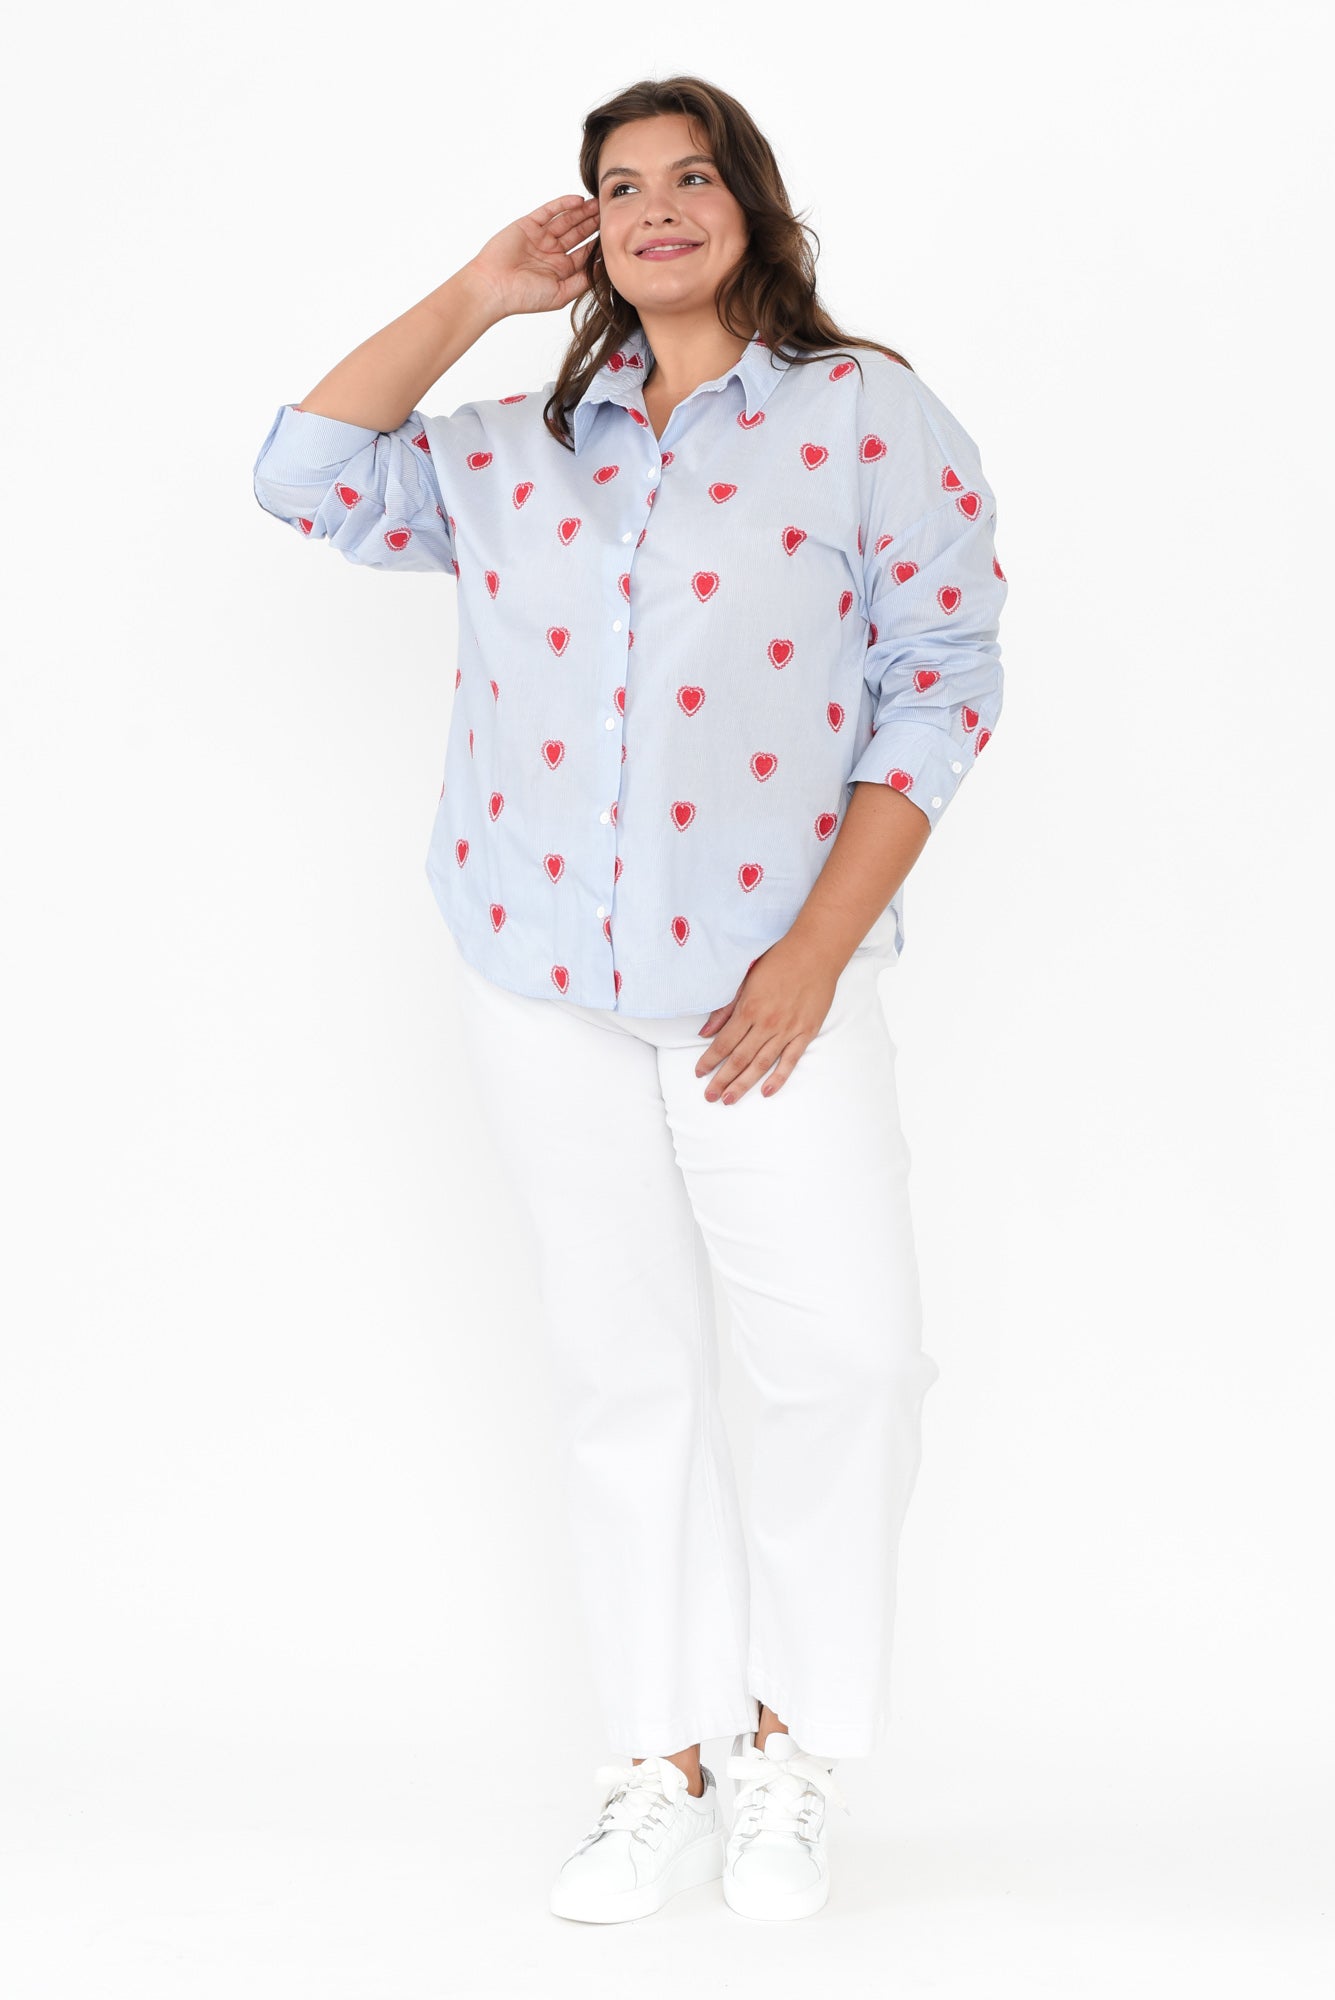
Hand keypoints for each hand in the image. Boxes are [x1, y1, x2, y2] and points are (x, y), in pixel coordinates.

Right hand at [464, 195, 599, 319]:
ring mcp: (540, 237)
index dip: (599, 244)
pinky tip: (579, 201)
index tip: (614, 236)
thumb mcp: (561, 294)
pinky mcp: (528, 224)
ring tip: (598, 203)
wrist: (494, 287)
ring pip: (566, 220)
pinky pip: (549, 211)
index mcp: (560, 270)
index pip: (584, 253)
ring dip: (582, 212)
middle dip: (593, 223)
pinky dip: (563, 204)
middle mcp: (551, 252)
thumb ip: (582, 282)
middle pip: (578, 234)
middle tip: (610, 213)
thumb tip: (604, 270)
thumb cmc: (524, 296)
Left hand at [694, 938, 840, 1105]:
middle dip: (722, 1080)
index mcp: (749, 1008)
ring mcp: (788, 1029)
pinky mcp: (806, 1032)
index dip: (709, 1061)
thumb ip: (725, 1008)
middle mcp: (767, 1023)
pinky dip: (778, 1077)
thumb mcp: (745, 979)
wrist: (815, 951)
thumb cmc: (778, 960)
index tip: (699, 1073)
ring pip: (761, 1064)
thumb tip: (705, 1032)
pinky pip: (790, 1060)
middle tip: (710, 1097)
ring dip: (744, 1084)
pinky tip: (766, 1091)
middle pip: (739, 1058)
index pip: (723, 1042)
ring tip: (729, 1099)